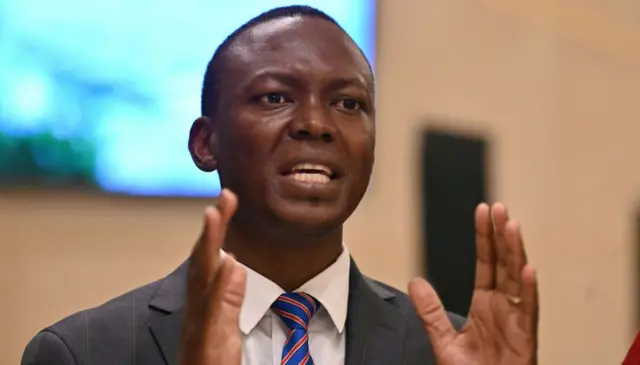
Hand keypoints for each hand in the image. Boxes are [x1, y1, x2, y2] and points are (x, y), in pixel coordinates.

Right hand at [179, 189, 246, 364]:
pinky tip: (229, 263)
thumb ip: (229, 297)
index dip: (216, 229)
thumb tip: (234, 263)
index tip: (227, 201)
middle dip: (213, 227)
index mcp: (203, 303)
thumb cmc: (209, 362)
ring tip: (216, 214)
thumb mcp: (225, 327)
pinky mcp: (207, 340)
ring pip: (202, 278)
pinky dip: (220, 285)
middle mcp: (196, 308)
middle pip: (203, 261)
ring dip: (208, 244)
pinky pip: (213, 311)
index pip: (210, 259)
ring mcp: (199, 323)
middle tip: (225, 196)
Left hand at [409, 203, 538, 364]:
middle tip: (498, 208)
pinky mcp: (525, 338)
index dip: (484, 237)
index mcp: (486, 304)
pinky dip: (529, 291)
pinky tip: (528, 269)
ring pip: (518, 280)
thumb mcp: (443, 340)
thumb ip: (430, 311)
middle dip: (501, 235)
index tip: (482, 212)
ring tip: (511, 227)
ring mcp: (516, 321)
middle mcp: (504, 307)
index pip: (486, 263)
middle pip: (504, 264)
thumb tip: (416, 281)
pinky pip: (528, 311)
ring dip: (516, 253)